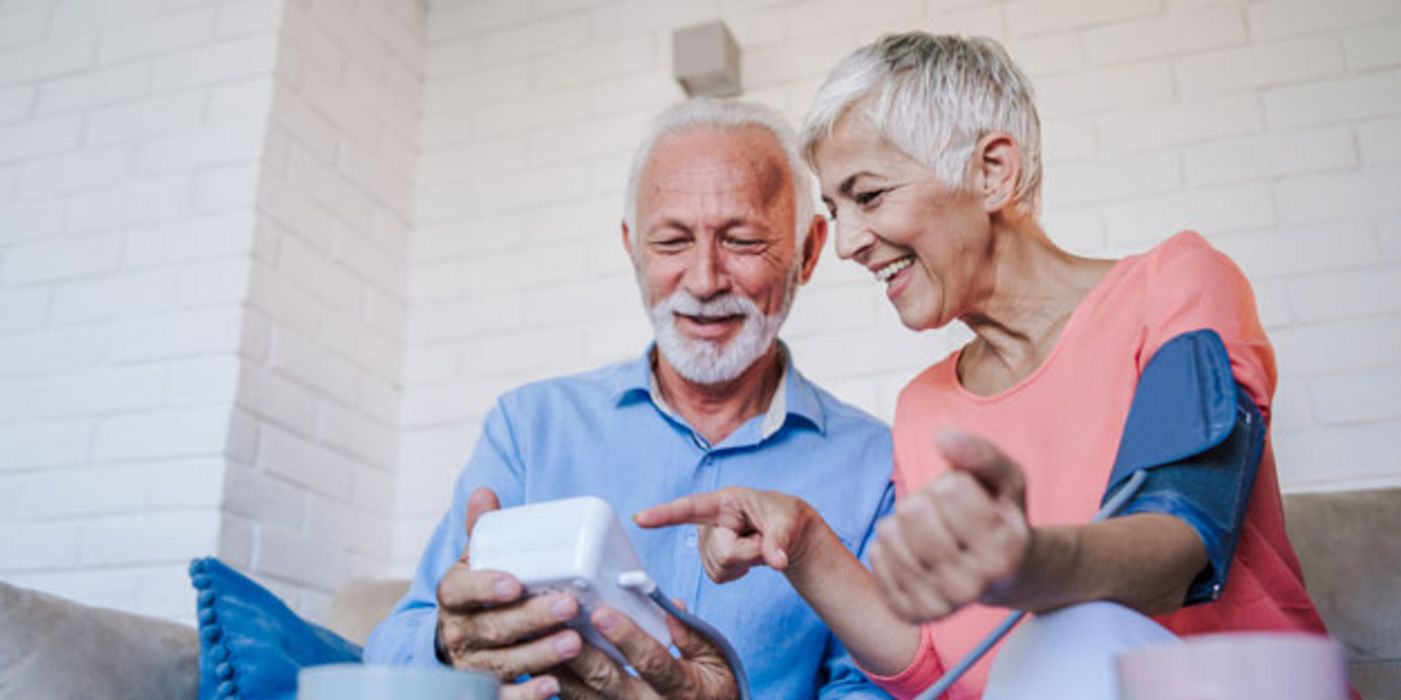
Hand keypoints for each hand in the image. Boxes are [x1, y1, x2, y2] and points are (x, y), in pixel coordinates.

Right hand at [436, 488, 581, 699]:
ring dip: (540, 654)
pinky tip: (552, 688)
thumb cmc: (478, 596)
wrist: (458, 643)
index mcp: (454, 595)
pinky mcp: (487, 690)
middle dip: (531, 618)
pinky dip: (527, 696)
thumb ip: (482, 531)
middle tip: (568, 604)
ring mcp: (473, 665)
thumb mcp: (475, 562)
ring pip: (503, 663)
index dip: (486, 587)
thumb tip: (485, 493)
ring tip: (574, 642)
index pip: (462, 590)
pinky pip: (504, 698)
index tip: (515, 583)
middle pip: (492, 628)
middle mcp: (459, 632)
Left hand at [554, 604, 736, 698]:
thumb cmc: (712, 689)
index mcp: (683, 689)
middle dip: (581, 652)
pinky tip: (539, 666)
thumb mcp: (715, 659)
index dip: (626, 637)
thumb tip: (669, 605)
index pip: (652, 661)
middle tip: (558, 622)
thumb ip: (692, 634)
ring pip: (587, 698)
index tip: (601, 612)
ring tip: (537, 640)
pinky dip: (559, 688)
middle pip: (610, 681)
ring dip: (560, 670)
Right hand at [634, 487, 817, 581]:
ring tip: (754, 543)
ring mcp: (707, 541)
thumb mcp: (787, 523)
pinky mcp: (710, 558)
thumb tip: (777, 561)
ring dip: (744, 562)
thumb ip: (779, 541)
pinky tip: (745, 557)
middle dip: (747, 553)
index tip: (640, 518)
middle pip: (721, 553)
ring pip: (719, 568)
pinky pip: (720, 577)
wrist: (786, 531)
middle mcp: (708, 520)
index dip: (663, 514)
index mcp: (724, 502)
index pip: (690, 507)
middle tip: (763, 540)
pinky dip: (738, 571)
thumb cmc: (784, 517)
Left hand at [870, 431, 1030, 621]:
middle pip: (913, 512)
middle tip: (944, 515)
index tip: (969, 500)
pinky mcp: (909, 612)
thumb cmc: (999, 515)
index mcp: (1003, 550)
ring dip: (904, 523)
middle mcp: (973, 585)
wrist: (1000, 573)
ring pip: (889, 535)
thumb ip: (979, 452)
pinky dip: (889, 544)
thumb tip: (943, 437)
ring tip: (930, 532)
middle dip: (924, 500)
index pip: (949, 491)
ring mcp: (940, 604)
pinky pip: (876, 557)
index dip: (953, 483)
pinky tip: (912, 550)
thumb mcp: (1005, 477)